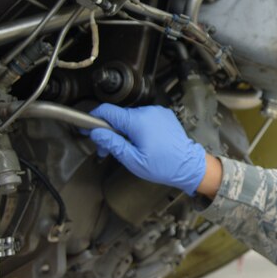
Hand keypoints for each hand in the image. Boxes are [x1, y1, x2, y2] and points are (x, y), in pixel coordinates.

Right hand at [87, 103, 206, 195]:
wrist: (189, 165)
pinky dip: (137, 128)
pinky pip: (143, 119)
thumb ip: (113, 144)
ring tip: (127, 149)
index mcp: (138, 121)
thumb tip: (96, 132)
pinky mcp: (163, 116)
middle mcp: (147, 112)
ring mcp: (157, 112)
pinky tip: (140, 143)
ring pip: (130, 118)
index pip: (108, 111)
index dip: (94, 119)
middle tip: (106, 150)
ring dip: (124, 131)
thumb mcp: (133, 160)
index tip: (87, 128)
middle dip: (110, 132)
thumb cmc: (164, 166)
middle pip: (119, 116)